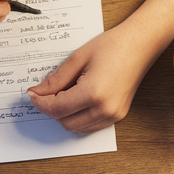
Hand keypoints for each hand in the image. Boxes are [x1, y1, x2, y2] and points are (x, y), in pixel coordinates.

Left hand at [27, 24, 157, 132]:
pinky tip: (76, 100)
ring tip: (63, 94)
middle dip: (51, 110)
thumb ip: (55, 79)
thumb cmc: (113, 46)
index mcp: (93, 93)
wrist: (140, 44)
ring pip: (77, 128)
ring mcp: (114, 115)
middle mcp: (105, 109)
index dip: (40, 102)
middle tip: (45, 93)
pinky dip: (78, 118)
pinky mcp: (118, 115)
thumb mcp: (77, 58)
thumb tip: (37, 92)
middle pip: (65, 122)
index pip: (57, 108)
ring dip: (64, 116)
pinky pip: (90, 126)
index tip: (32, 94)